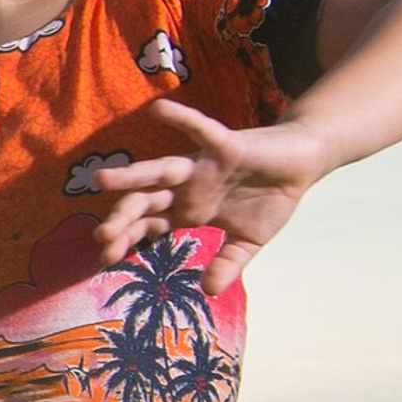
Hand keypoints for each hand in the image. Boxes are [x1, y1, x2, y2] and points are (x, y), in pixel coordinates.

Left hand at [89, 102, 338, 292]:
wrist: (301, 164)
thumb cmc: (270, 199)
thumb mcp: (249, 242)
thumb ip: (228, 264)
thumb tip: (210, 292)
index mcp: (188, 211)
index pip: (149, 227)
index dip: (128, 241)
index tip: (105, 260)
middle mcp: (186, 188)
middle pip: (145, 202)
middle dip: (122, 217)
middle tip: (100, 235)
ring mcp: (202, 166)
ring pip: (160, 170)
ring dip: (132, 175)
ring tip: (102, 179)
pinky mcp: (225, 145)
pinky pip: (200, 130)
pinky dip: (181, 119)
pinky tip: (158, 110)